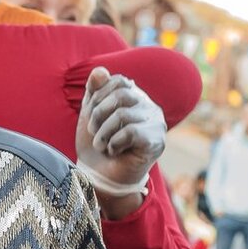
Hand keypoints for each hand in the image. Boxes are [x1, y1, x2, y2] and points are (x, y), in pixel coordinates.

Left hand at [74, 68, 165, 215]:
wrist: (100, 178)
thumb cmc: (97, 145)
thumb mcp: (90, 113)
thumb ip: (94, 90)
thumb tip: (100, 70)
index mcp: (135, 97)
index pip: (118, 81)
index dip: (99, 97)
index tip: (91, 116)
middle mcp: (149, 107)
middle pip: (121, 95)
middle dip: (99, 115)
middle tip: (94, 133)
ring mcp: (156, 124)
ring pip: (123, 115)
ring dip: (104, 134)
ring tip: (103, 146)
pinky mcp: (157, 141)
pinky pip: (131, 132)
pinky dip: (115, 143)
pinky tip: (115, 152)